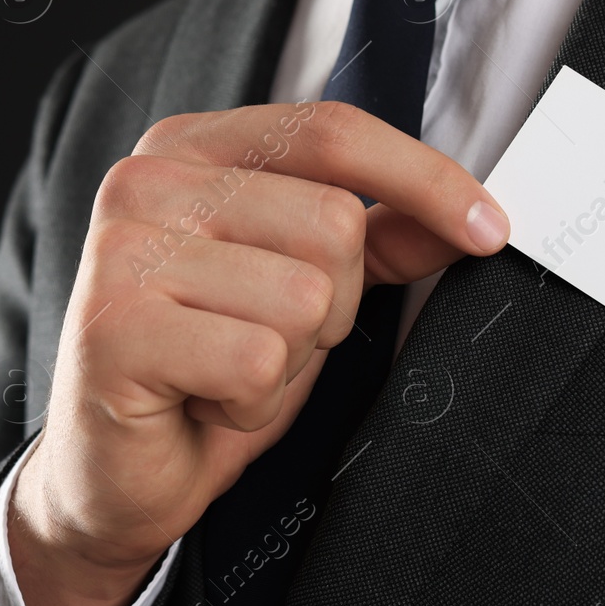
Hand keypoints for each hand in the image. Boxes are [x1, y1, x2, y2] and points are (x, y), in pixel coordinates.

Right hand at [8, 101, 508, 605]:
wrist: (114, 475)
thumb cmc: (207, 370)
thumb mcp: (304, 293)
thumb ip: (376, 243)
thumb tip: (471, 220)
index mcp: (188, 147)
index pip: (331, 130)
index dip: (423, 178)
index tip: (491, 230)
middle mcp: (145, 180)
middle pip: (332, 222)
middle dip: (331, 307)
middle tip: (265, 341)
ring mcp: (120, 250)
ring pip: (304, 297)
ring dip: (289, 362)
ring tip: (227, 374)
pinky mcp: (113, 327)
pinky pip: (257, 361)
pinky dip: (250, 404)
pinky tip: (203, 404)